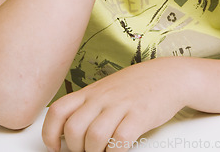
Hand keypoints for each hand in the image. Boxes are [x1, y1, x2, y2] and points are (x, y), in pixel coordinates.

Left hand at [42, 58, 185, 151]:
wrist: (169, 75)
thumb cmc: (137, 85)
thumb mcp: (108, 89)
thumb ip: (89, 105)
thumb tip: (69, 130)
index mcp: (91, 91)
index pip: (58, 110)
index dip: (50, 133)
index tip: (56, 148)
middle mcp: (102, 97)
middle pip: (73, 129)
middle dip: (76, 149)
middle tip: (86, 151)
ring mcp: (121, 105)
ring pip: (93, 137)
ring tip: (104, 151)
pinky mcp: (139, 115)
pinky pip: (120, 140)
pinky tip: (119, 149)